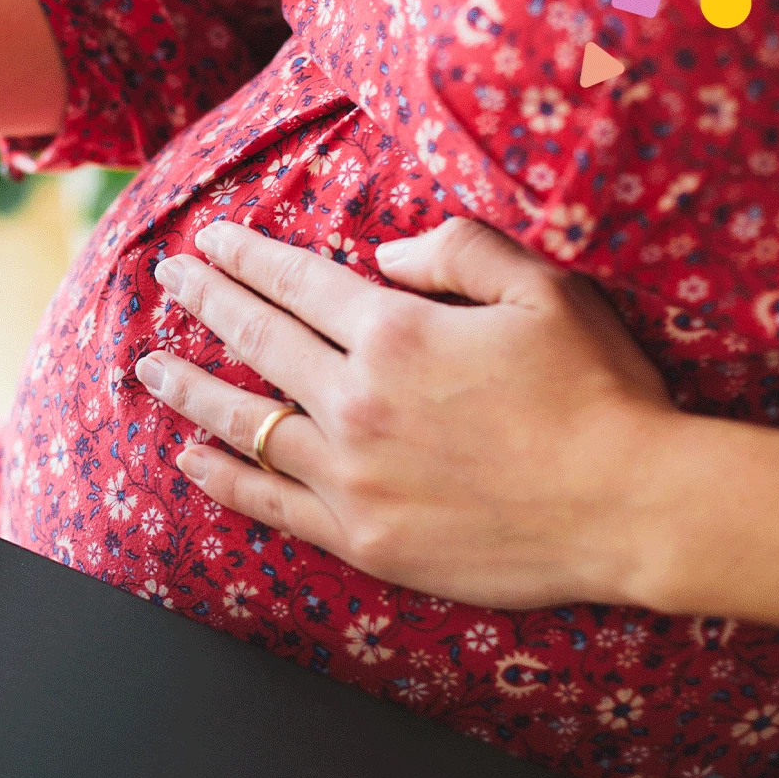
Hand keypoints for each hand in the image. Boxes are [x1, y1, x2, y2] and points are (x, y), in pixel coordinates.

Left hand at [135, 217, 681, 611]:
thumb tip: (384, 252)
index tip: (208, 241)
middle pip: (257, 338)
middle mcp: (354, 399)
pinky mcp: (359, 535)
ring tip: (147, 367)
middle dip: (204, 300)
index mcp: (394, 332)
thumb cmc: (597, 393)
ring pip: (244, 420)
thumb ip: (459, 251)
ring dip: (188, 386)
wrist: (630, 506)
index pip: (295, 282)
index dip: (245, 257)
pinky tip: (188, 456)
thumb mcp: (544, 290)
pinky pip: (268, 501)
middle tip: (166, 278)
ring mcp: (349, 474)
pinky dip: (221, 476)